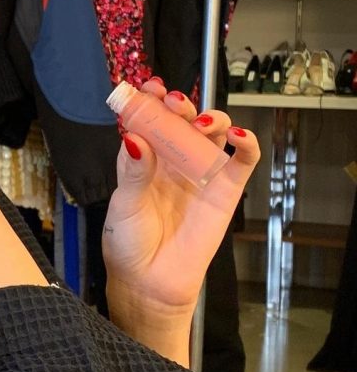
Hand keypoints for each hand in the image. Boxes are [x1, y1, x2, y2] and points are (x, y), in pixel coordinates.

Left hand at [102, 80, 259, 358]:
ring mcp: (200, 173)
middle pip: (183, 120)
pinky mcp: (225, 191)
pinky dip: (246, 144)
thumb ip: (133, 172)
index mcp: (143, 157)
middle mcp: (172, 160)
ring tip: (203, 123)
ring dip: (212, 118)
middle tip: (174, 104)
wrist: (150, 282)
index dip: (152, 101)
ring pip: (213, 133)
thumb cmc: (129, 243)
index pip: (150, 119)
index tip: (149, 89)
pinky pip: (242, 162)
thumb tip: (134, 138)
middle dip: (180, 105)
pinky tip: (239, 137)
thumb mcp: (125, 205)